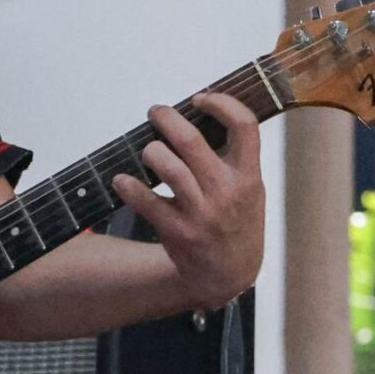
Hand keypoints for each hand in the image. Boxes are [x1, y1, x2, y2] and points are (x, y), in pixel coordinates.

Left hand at [112, 92, 264, 311]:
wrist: (228, 274)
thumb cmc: (237, 224)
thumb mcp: (251, 190)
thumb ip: (236, 158)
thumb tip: (205, 115)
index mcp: (248, 176)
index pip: (244, 126)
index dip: (222, 103)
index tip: (201, 99)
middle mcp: (225, 191)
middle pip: (192, 141)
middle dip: (168, 119)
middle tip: (156, 112)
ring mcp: (201, 212)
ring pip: (168, 167)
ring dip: (151, 151)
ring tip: (149, 150)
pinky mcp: (177, 231)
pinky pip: (146, 202)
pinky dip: (129, 187)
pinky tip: (122, 180)